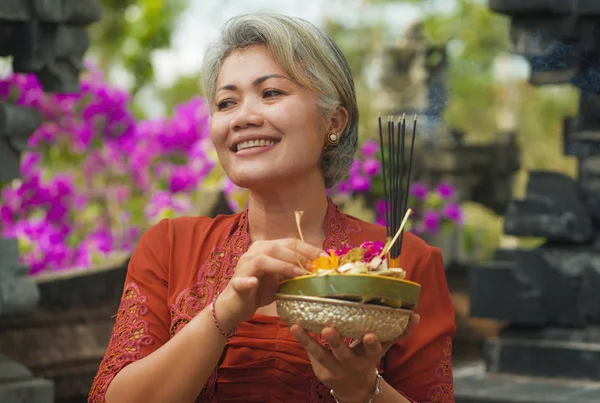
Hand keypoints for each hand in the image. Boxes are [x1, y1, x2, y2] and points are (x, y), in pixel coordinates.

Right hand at [215, 238, 323, 331]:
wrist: (236, 306)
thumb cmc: (260, 290)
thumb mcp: (281, 278)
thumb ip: (294, 271)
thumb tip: (319, 268)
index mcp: (266, 248)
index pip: (289, 243)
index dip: (308, 248)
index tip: (324, 257)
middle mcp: (254, 252)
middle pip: (277, 248)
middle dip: (299, 257)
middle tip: (315, 268)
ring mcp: (244, 266)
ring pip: (263, 260)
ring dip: (283, 267)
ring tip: (299, 275)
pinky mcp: (236, 283)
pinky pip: (242, 281)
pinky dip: (248, 282)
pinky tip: (253, 283)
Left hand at [291, 314, 419, 402]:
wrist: (355, 388)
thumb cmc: (367, 358)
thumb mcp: (383, 348)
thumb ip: (398, 332)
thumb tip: (415, 315)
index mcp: (369, 357)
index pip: (373, 350)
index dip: (371, 343)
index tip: (370, 335)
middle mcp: (351, 363)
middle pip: (343, 353)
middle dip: (336, 342)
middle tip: (329, 329)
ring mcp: (334, 368)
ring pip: (320, 354)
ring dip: (309, 340)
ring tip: (298, 326)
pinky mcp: (320, 369)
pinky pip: (310, 353)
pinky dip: (302, 340)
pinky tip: (293, 326)